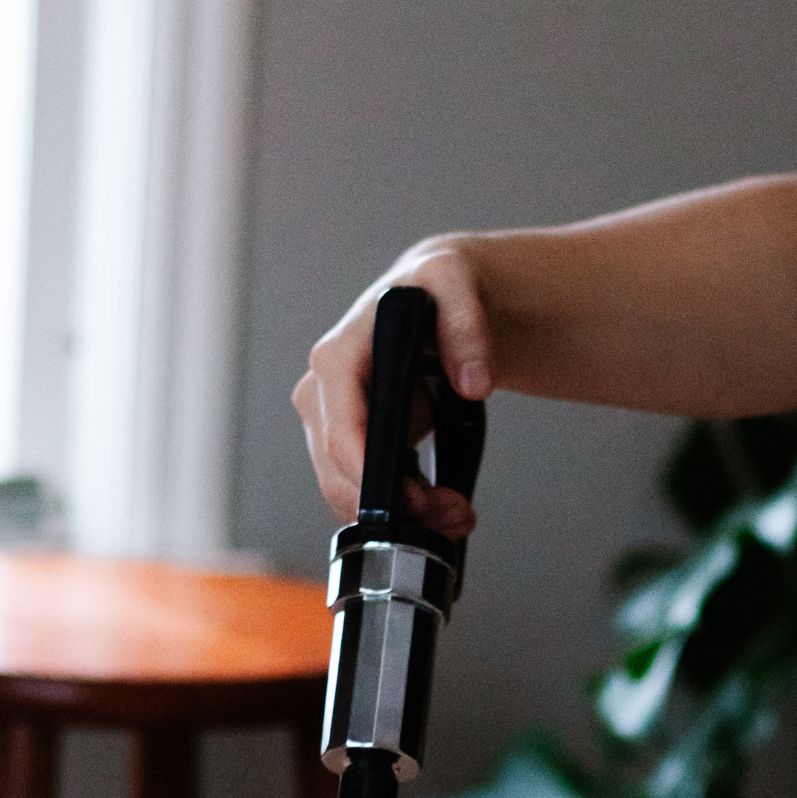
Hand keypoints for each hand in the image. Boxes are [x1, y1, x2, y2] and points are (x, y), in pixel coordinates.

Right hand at [291, 242, 492, 539]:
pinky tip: (441, 505)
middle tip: (455, 513)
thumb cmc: (438, 288)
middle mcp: (322, 392)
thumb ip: (467, 326)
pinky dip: (400, 509)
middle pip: (339, 473)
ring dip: (403, 515)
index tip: (417, 501)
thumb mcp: (456, 282)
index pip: (340, 431)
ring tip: (458, 512)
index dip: (373, 476)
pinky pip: (363, 489)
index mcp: (337, 356)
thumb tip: (474, 382)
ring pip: (348, 492)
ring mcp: (331, 421)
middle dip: (397, 506)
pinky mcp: (350, 440)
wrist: (438, 299)